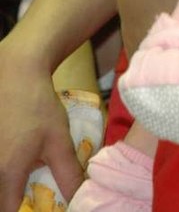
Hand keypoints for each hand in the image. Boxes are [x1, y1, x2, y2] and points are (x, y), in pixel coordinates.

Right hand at [0, 36, 82, 210]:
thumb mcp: (59, 141)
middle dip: (16, 202)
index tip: (39, 207)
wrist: (16, 73)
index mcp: (8, 173)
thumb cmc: (38, 105)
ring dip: (9, 187)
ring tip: (26, 178)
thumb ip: (69, 175)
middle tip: (34, 194)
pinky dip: (4, 175)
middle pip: (1, 199)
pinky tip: (16, 159)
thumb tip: (79, 200)